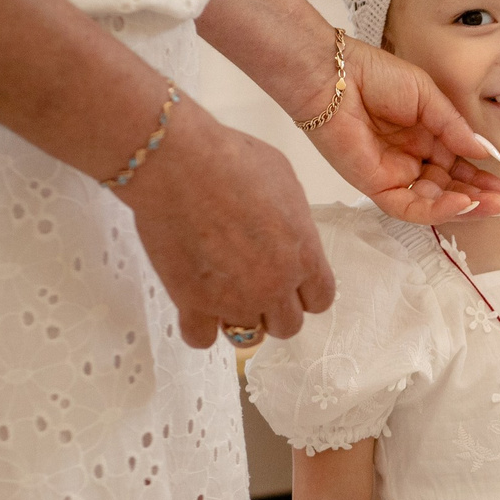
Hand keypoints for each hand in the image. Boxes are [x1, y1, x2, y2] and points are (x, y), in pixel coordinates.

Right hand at [123, 103, 334, 347]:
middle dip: (273, 308)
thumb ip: (294, 220)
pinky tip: (194, 307)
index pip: (321, 299)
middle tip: (253, 286)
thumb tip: (288, 232)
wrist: (179, 164)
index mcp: (304, 255)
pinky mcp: (193, 303)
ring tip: (225, 297)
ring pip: (248, 338)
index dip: (305, 292)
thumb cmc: (232, 160)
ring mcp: (234, 299)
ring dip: (240, 320)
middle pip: (287, 325)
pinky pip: (202, 339)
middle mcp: (275, 285)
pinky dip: (199, 328)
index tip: (290, 282)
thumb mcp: (284, 180)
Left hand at [309, 40, 499, 223]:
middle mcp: (412, 160)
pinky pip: (410, 206)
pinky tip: (464, 203)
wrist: (335, 74)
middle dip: (483, 198)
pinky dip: (438, 209)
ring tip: (496, 205)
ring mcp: (395, 175)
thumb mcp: (429, 97)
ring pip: (435, 203)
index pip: (460, 167)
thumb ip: (456, 129)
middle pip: (452, 189)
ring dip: (468, 207)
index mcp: (426, 137)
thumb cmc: (377, 76)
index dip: (485, 179)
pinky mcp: (375, 185)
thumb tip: (488, 154)